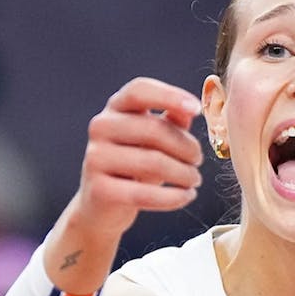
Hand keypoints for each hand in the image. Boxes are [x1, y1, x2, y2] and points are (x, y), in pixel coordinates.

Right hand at [66, 77, 203, 239]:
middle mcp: (101, 127)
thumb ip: (171, 122)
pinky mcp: (99, 190)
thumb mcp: (153, 139)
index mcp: (115, 108)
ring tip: (194, 179)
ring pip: (153, 163)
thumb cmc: (134, 165)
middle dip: (186, 147)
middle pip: (154, 129)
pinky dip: (173, 197)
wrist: (102, 205)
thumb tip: (189, 112)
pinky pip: (145, 194)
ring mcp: (96, 157)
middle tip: (198, 160)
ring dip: (184, 173)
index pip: (140, 90)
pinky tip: (186, 196)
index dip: (170, 96)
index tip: (197, 109)